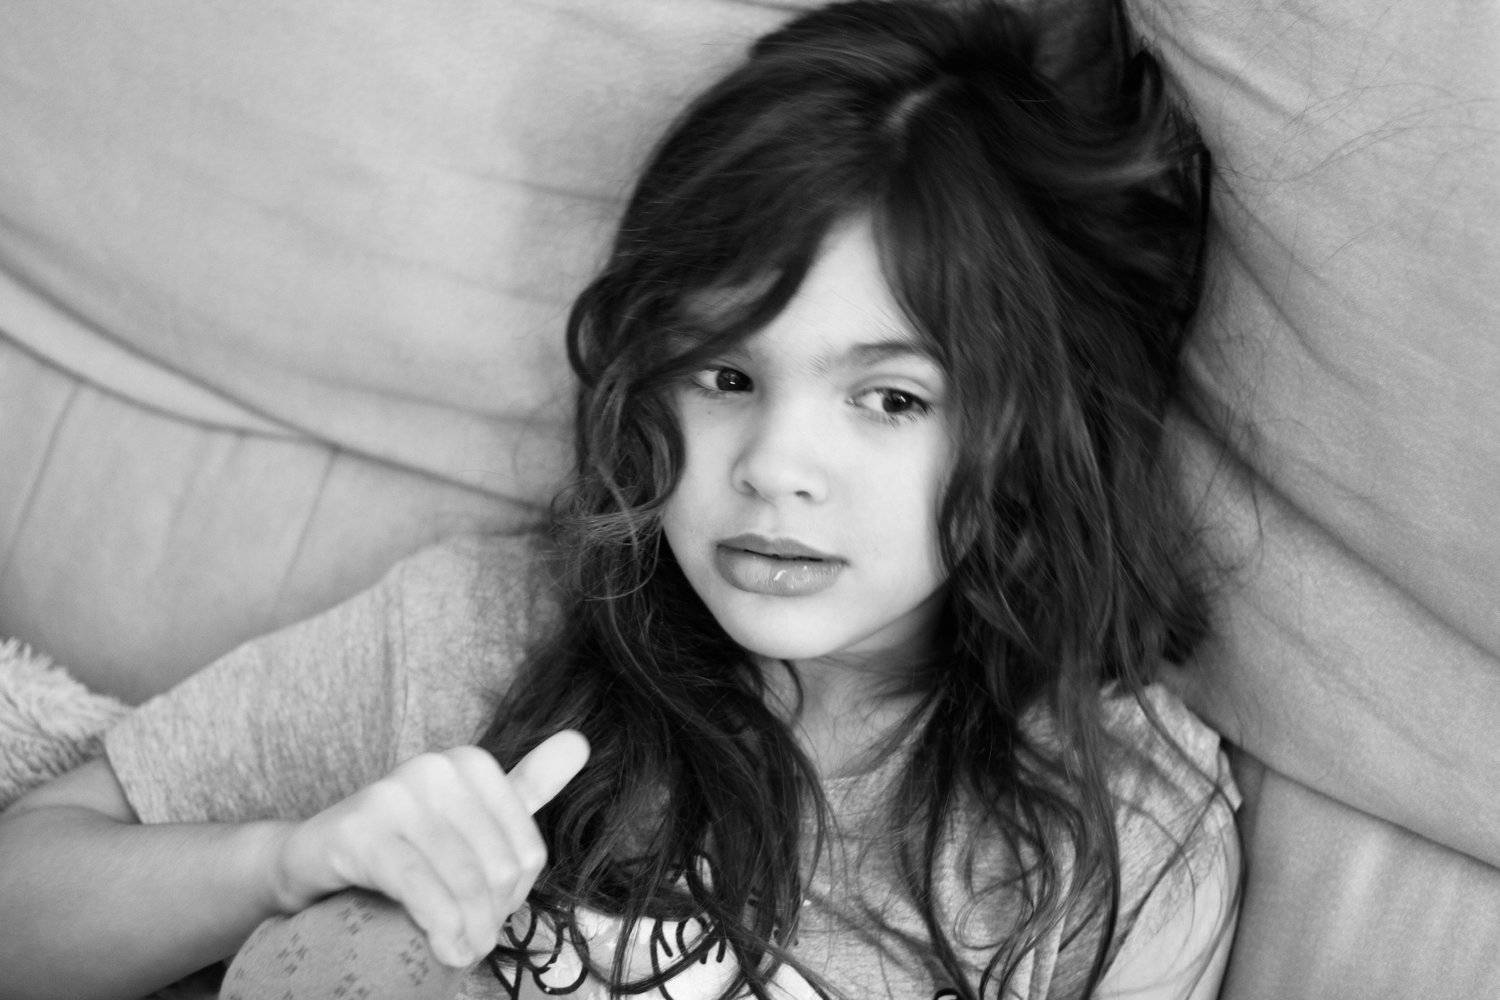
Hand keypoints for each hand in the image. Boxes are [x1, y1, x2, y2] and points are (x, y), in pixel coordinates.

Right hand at [270, 730, 588, 968]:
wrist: (310, 860)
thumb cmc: (403, 845)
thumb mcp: (470, 814)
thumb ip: (526, 784)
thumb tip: (581, 741)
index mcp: (471, 763)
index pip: (527, 853)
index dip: (513, 898)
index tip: (490, 915)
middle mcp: (436, 767)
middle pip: (499, 869)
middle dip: (490, 919)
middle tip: (471, 940)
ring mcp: (395, 794)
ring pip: (464, 883)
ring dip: (467, 933)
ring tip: (459, 952)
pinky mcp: (360, 831)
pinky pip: (421, 888)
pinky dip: (439, 927)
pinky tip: (442, 949)